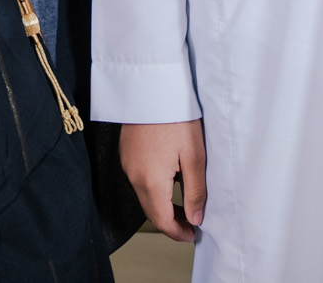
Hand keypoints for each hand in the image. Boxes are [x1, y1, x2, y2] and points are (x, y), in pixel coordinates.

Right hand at [120, 120, 206, 242]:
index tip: (192, 235)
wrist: (153, 86)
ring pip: (144, 195)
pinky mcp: (126, 152)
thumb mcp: (194, 156)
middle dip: (170, 221)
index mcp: (150, 180)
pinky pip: (139, 179)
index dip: (177, 233)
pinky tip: (170, 178)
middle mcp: (133, 175)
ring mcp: (127, 163)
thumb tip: (195, 219)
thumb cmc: (176, 116)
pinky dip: (154, 187)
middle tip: (191, 223)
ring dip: (162, 204)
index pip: (161, 220)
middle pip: (151, 210)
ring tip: (185, 201)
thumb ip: (195, 192)